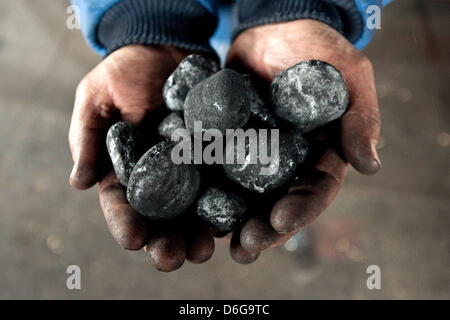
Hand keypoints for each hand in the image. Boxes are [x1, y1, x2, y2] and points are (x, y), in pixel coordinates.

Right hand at [69, 45, 214, 270]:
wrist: (165, 49)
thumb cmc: (124, 73)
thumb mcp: (96, 99)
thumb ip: (88, 138)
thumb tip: (79, 183)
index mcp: (126, 170)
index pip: (122, 204)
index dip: (125, 223)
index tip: (132, 240)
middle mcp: (160, 177)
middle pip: (162, 217)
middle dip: (166, 240)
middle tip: (172, 258)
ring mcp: (191, 169)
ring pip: (194, 209)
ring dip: (198, 232)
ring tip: (204, 249)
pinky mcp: (216, 155)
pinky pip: (223, 180)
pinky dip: (228, 201)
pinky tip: (234, 218)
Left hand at [226, 20, 380, 262]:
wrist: (275, 27)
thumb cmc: (319, 49)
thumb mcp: (350, 76)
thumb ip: (360, 118)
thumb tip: (370, 166)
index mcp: (320, 155)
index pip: (315, 190)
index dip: (300, 209)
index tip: (281, 221)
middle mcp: (286, 163)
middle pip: (276, 202)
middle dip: (263, 227)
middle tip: (245, 247)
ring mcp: (254, 155)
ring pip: (244, 195)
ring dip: (232, 220)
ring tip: (216, 241)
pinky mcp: (226, 141)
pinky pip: (215, 167)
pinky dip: (204, 187)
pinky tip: (191, 206)